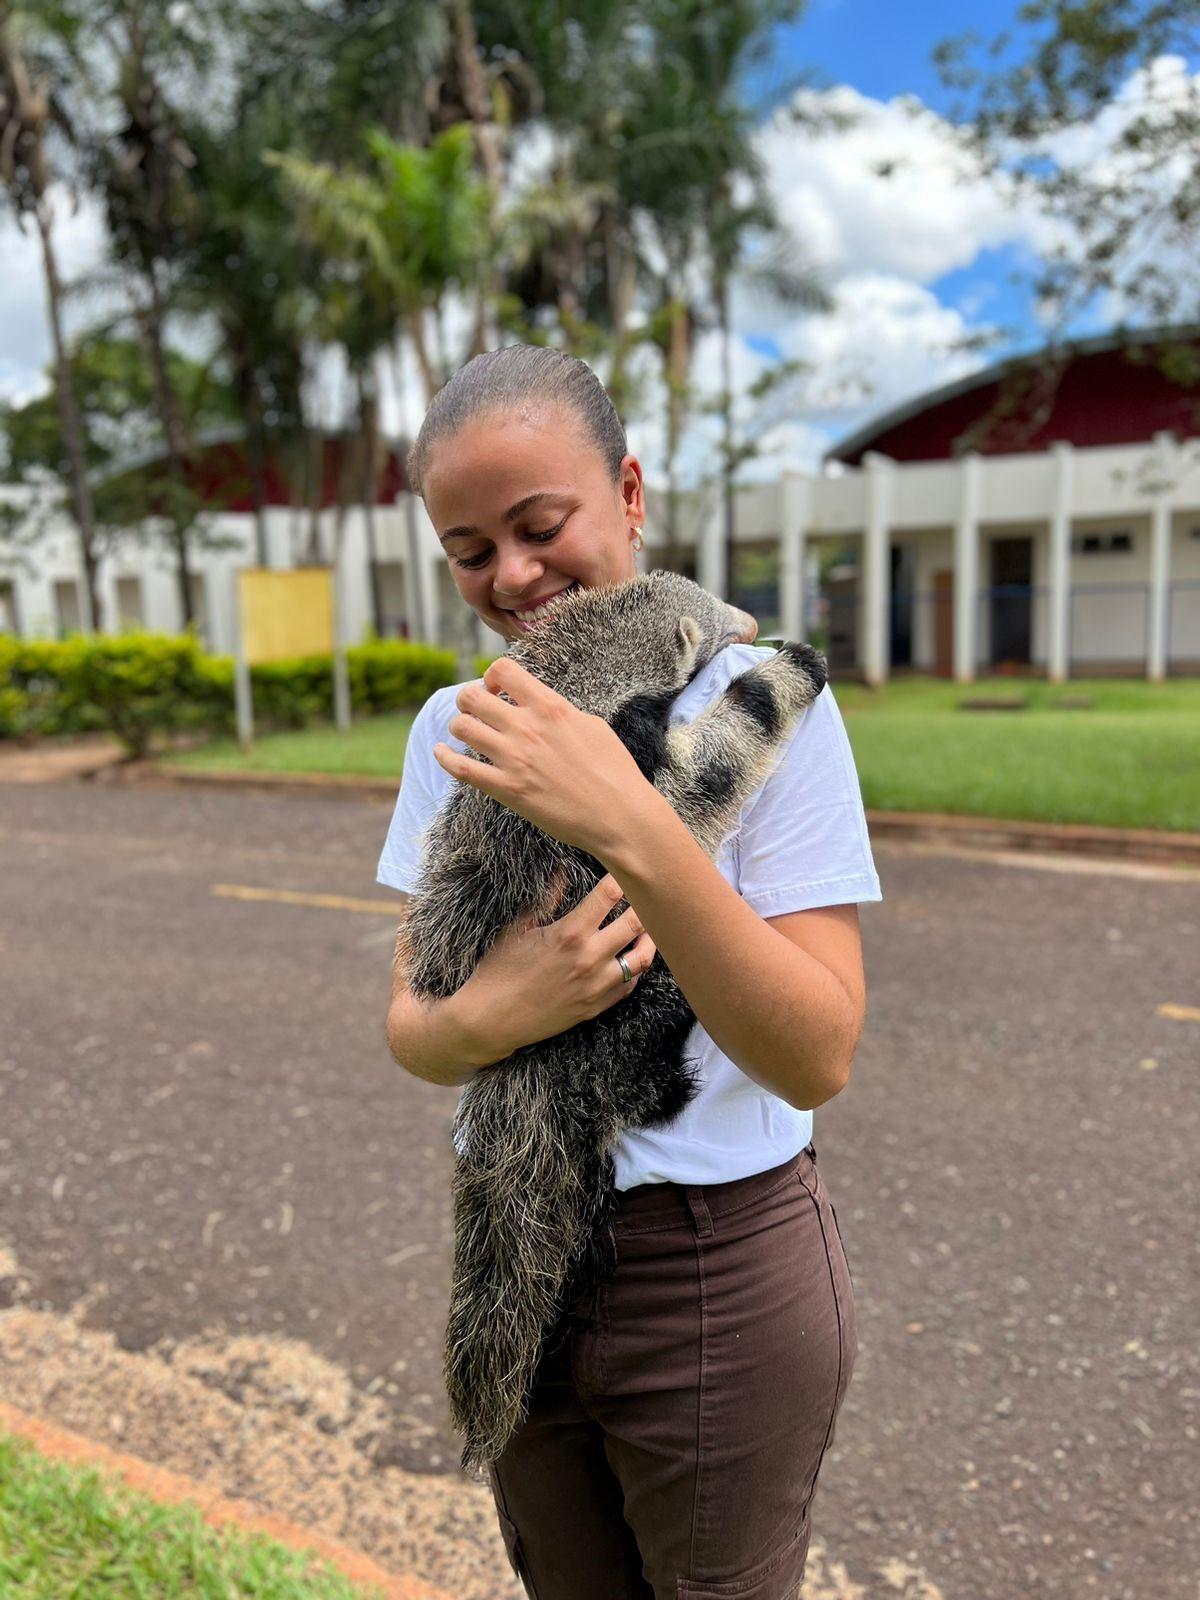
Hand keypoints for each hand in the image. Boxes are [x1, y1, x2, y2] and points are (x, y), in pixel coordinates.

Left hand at [432, 657, 655, 854]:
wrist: (618, 816)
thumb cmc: (614, 771)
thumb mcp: (591, 726)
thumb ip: (559, 712)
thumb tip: (540, 706)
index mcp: (550, 707)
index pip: (503, 670)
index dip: (491, 675)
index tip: (495, 687)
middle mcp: (526, 728)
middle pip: (471, 696)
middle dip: (469, 699)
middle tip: (476, 711)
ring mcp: (513, 759)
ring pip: (461, 727)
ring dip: (460, 727)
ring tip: (468, 733)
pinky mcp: (506, 790)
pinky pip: (460, 768)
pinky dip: (444, 757)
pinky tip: (441, 752)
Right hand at [469, 868, 656, 1055]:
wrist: (492, 1019)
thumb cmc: (499, 971)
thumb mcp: (518, 928)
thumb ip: (547, 898)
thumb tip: (562, 871)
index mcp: (569, 933)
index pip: (610, 894)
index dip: (620, 878)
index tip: (624, 869)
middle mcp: (589, 958)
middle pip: (635, 923)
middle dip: (644, 905)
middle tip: (647, 896)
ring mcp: (596, 985)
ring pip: (641, 958)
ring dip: (648, 940)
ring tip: (648, 928)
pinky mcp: (596, 1006)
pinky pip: (629, 986)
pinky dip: (635, 970)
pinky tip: (631, 959)